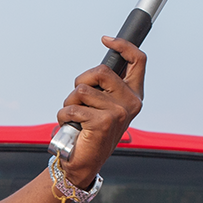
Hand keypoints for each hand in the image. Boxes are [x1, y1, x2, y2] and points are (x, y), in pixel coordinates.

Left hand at [56, 34, 144, 183]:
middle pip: (100, 71)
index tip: (105, 40)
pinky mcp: (104, 121)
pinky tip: (72, 127)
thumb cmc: (88, 131)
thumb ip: (104, 85)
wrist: (82, 163)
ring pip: (81, 89)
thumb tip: (102, 61)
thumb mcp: (100, 103)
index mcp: (133, 95)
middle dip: (80, 82)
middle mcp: (131, 103)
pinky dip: (64, 116)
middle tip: (78, 100)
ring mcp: (119, 112)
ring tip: (75, 118)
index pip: (138, 61)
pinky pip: (72, 107)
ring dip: (69, 102)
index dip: (123, 45)